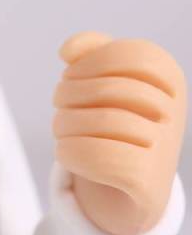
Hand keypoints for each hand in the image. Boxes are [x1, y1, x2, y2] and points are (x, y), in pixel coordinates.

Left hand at [53, 32, 186, 234]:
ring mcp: (164, 147)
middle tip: (61, 108)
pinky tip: (65, 152)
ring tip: (61, 132)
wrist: (132, 186)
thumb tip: (68, 49)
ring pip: (102, 122)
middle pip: (107, 88)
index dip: (87, 64)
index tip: (72, 77)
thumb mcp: (106, 82)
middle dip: (67, 95)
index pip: (126, 54)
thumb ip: (89, 55)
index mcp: (168, 78)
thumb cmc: (115, 125)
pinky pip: (101, 157)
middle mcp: (173, 111)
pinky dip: (71, 152)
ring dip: (64, 126)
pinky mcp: (147, 181)